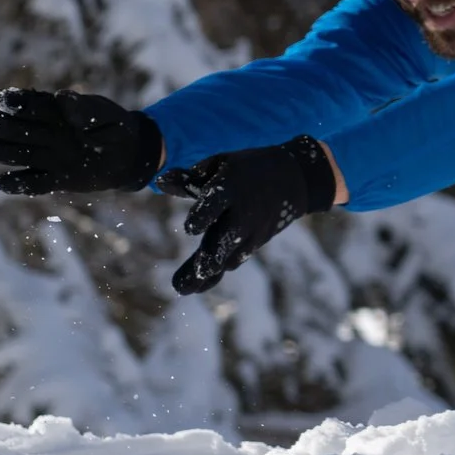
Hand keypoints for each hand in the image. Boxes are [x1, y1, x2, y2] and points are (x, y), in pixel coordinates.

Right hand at [0, 89, 161, 194]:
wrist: (130, 154)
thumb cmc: (115, 127)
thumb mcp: (104, 113)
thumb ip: (84, 108)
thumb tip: (62, 97)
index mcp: (56, 114)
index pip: (31, 107)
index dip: (15, 103)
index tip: (0, 100)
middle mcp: (47, 136)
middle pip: (20, 131)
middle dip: (3, 127)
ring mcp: (50, 158)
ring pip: (21, 155)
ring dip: (2, 152)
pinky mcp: (56, 179)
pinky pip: (33, 183)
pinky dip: (17, 184)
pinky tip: (1, 183)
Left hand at [156, 136, 336, 294]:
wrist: (295, 178)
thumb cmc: (247, 168)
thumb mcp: (221, 165)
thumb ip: (190, 179)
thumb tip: (159, 182)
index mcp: (232, 187)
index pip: (217, 202)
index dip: (204, 215)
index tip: (190, 229)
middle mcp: (244, 212)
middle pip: (224, 239)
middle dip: (207, 259)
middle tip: (186, 280)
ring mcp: (252, 230)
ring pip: (229, 257)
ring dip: (207, 275)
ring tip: (184, 289)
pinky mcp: (256, 242)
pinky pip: (236, 259)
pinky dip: (219, 272)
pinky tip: (199, 286)